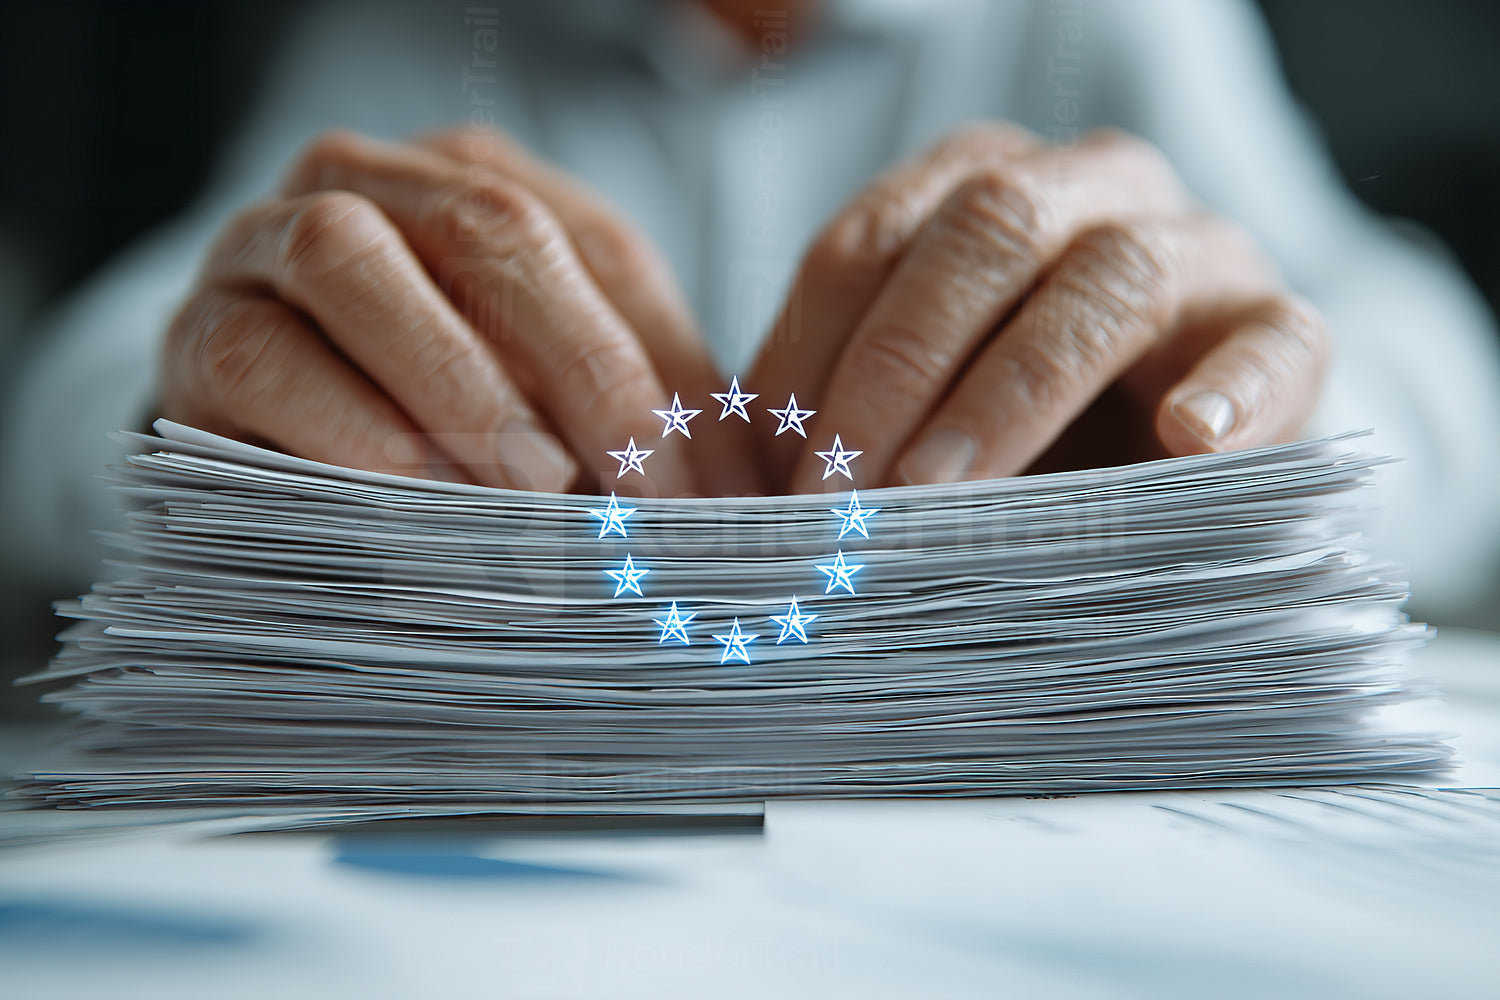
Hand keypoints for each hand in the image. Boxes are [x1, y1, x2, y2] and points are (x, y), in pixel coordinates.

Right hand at [160, 126, 760, 495]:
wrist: (261, 430)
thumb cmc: (430, 416)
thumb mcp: (546, 399)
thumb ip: (630, 420)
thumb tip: (741, 510)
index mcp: (478, 181)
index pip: (599, 249)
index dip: (665, 373)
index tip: (717, 496)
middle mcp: (372, 182)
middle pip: (492, 230)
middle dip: (581, 368)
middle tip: (633, 495)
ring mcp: (267, 242)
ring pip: (354, 260)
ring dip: (458, 383)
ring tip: (532, 494)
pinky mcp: (198, 330)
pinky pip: (264, 357)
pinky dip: (350, 432)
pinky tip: (415, 498)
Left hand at [750, 124, 1329, 491]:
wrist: (1180, 442)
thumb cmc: (1019, 430)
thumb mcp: (917, 414)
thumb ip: (846, 425)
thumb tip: (737, 498)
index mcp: (977, 191)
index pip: (872, 238)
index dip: (809, 348)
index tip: (770, 464)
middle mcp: (1085, 189)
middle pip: (982, 232)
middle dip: (895, 364)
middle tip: (841, 490)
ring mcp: (1195, 248)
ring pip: (1109, 275)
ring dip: (1012, 388)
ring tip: (946, 488)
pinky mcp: (1285, 328)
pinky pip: (1275, 341)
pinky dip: (1232, 388)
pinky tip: (1187, 441)